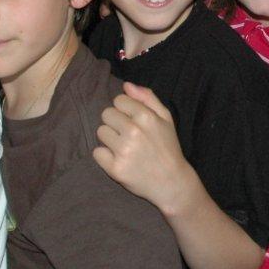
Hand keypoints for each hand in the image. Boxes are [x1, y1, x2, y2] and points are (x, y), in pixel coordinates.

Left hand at [94, 82, 193, 212]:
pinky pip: (97, 152)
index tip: (133, 120)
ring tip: (124, 147)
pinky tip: (119, 159)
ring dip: (109, 139)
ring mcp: (123, 151)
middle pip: (106, 114)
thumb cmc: (168, 147)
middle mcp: (133, 132)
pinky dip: (105, 156)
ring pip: (100, 132)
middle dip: (115, 123)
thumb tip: (126, 85)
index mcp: (146, 116)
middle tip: (128, 135)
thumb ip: (147, 98)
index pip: (118, 100)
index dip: (124, 110)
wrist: (171, 182)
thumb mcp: (166, 118)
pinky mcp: (115, 168)